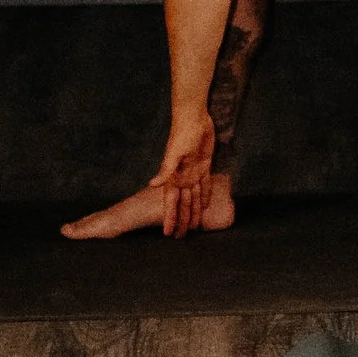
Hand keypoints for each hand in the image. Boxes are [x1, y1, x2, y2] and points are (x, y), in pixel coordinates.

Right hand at [146, 109, 218, 236]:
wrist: (194, 119)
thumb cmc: (182, 135)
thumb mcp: (173, 154)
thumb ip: (165, 171)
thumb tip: (152, 185)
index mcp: (173, 178)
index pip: (171, 203)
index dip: (170, 218)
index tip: (168, 234)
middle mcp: (182, 178)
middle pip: (183, 204)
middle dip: (183, 220)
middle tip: (183, 237)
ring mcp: (193, 172)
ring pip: (194, 197)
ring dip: (194, 211)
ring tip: (194, 226)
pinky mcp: (204, 165)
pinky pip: (205, 184)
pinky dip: (205, 195)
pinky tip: (205, 205)